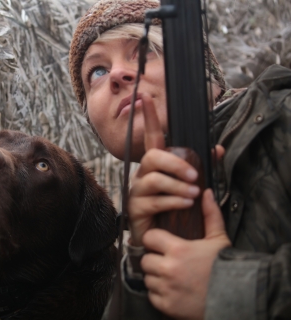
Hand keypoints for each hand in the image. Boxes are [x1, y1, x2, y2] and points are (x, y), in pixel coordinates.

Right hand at [127, 94, 223, 245]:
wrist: (161, 237)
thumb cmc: (174, 208)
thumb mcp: (189, 185)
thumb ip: (202, 166)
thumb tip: (218, 148)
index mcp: (156, 166)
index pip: (151, 138)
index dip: (149, 119)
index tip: (145, 98)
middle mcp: (143, 176)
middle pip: (152, 157)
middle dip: (175, 164)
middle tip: (195, 175)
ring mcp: (137, 192)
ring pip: (154, 180)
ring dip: (178, 186)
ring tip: (193, 194)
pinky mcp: (136, 209)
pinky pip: (155, 201)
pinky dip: (174, 201)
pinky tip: (186, 204)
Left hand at [141, 189, 230, 319]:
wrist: (238, 297)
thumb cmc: (227, 267)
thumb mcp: (219, 239)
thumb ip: (210, 215)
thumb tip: (206, 193)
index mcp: (178, 250)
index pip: (149, 238)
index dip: (155, 241)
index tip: (162, 244)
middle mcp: (169, 269)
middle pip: (146, 260)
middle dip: (154, 260)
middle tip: (168, 263)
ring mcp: (166, 289)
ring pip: (148, 279)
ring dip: (157, 278)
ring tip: (172, 277)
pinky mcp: (167, 306)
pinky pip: (152, 296)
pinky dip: (160, 295)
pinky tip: (174, 291)